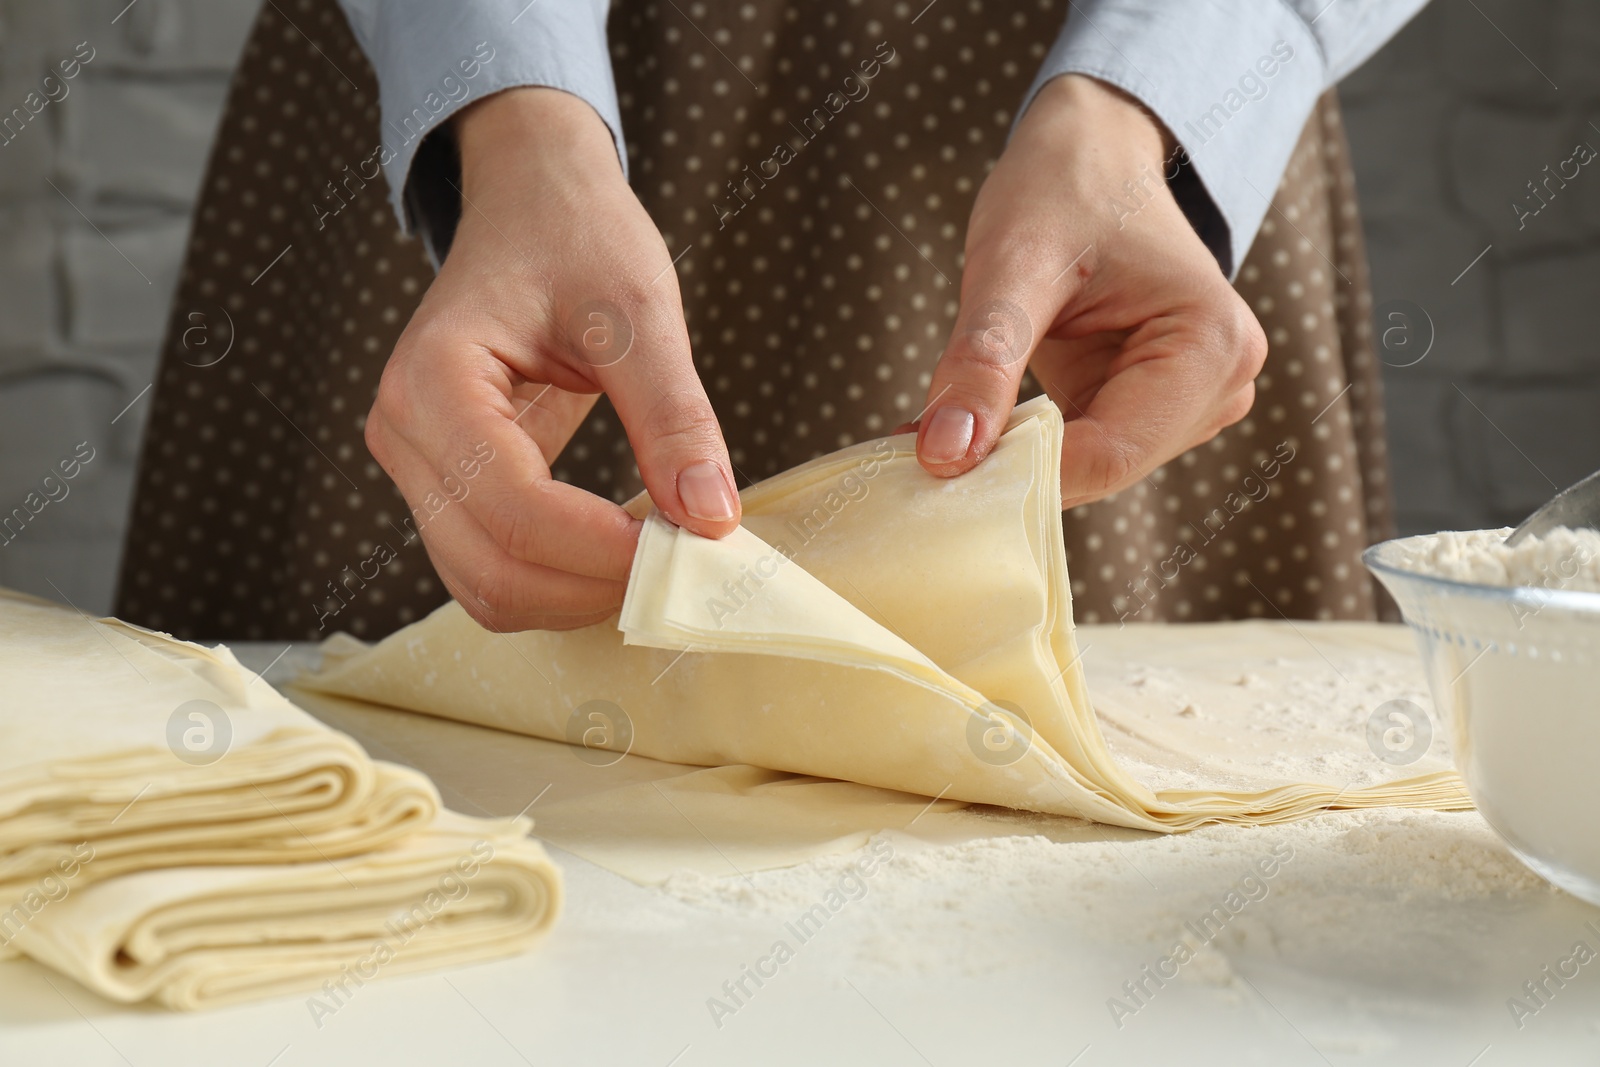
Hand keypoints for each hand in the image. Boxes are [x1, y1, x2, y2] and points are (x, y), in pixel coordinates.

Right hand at [365, 88, 739, 631]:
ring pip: (486, 588)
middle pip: (491, 569)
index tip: (688, 544)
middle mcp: (403, 434)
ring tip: (655, 555)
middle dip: (592, 586)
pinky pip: (492, 567)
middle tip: (683, 562)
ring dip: (575, 596)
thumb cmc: (578, 238)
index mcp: (434, 381)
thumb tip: (712, 519)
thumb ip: (675, 418)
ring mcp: (416, 467)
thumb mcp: (640, 314)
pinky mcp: (444, 486)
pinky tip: (620, 548)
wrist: (534, 205)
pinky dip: (558, 582)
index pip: (513, 507)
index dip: (602, 549)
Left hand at [914, 74, 1267, 508]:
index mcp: (1213, 345)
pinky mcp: (1154, 409)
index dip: (1020, 472)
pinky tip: (975, 418)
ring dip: (1012, 456)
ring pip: (1087, 469)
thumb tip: (943, 456)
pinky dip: (1021, 444)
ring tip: (944, 420)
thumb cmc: (1063, 187)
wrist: (1090, 154)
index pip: (1110, 455)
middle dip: (1012, 464)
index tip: (933, 470)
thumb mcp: (1012, 265)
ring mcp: (1193, 403)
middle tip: (920, 448)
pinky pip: (1079, 452)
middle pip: (1102, 469)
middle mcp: (1221, 384)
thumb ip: (981, 361)